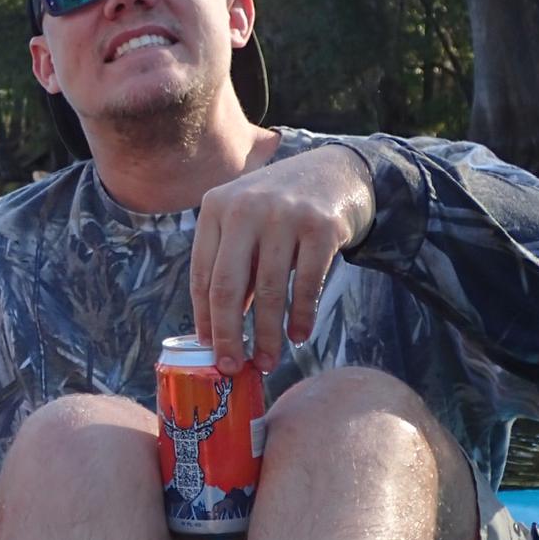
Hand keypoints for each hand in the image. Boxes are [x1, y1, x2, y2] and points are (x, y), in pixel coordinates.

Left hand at [190, 145, 374, 373]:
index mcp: (216, 207)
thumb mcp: (245, 223)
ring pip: (268, 290)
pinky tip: (298, 336)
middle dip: (227, 336)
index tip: (208, 351)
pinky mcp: (321, 225)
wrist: (336, 171)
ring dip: (268, 335)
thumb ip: (229, 265)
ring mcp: (284, 214)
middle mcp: (245, 206)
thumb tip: (217, 332)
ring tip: (268, 361)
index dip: (204, 318)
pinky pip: (307, 284)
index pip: (202, 274)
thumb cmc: (279, 210)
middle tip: (232, 369)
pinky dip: (301, 317)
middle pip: (227, 286)